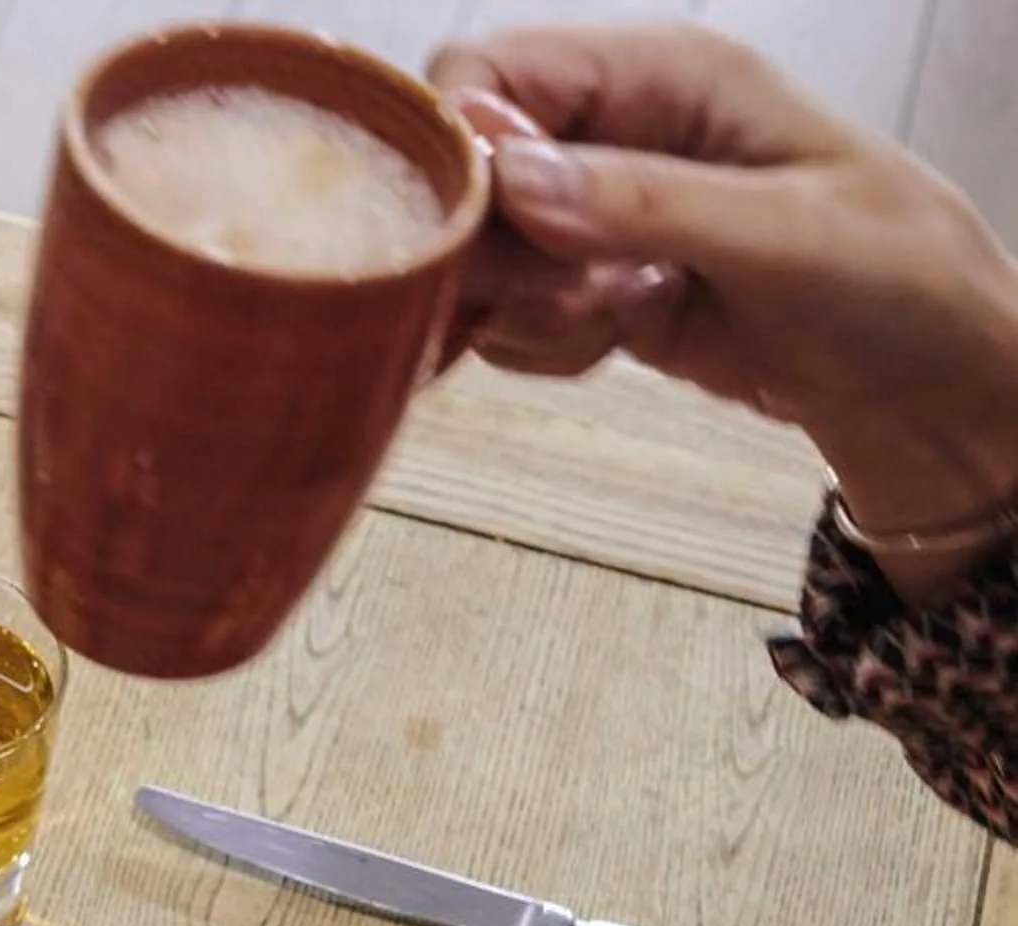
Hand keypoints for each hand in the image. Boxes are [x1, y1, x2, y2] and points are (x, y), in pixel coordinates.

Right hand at [429, 24, 1017, 566]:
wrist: (929, 389)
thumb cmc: (899, 283)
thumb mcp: (785, 235)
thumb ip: (643, 203)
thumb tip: (511, 176)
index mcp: (668, 75)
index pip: (495, 70)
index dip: (463, 145)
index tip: (484, 231)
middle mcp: (619, 134)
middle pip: (468, 172)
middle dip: (494, 250)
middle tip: (572, 297)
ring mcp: (600, 217)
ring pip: (478, 256)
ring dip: (522, 308)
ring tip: (614, 322)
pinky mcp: (592, 291)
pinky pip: (510, 317)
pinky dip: (541, 348)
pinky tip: (615, 347)